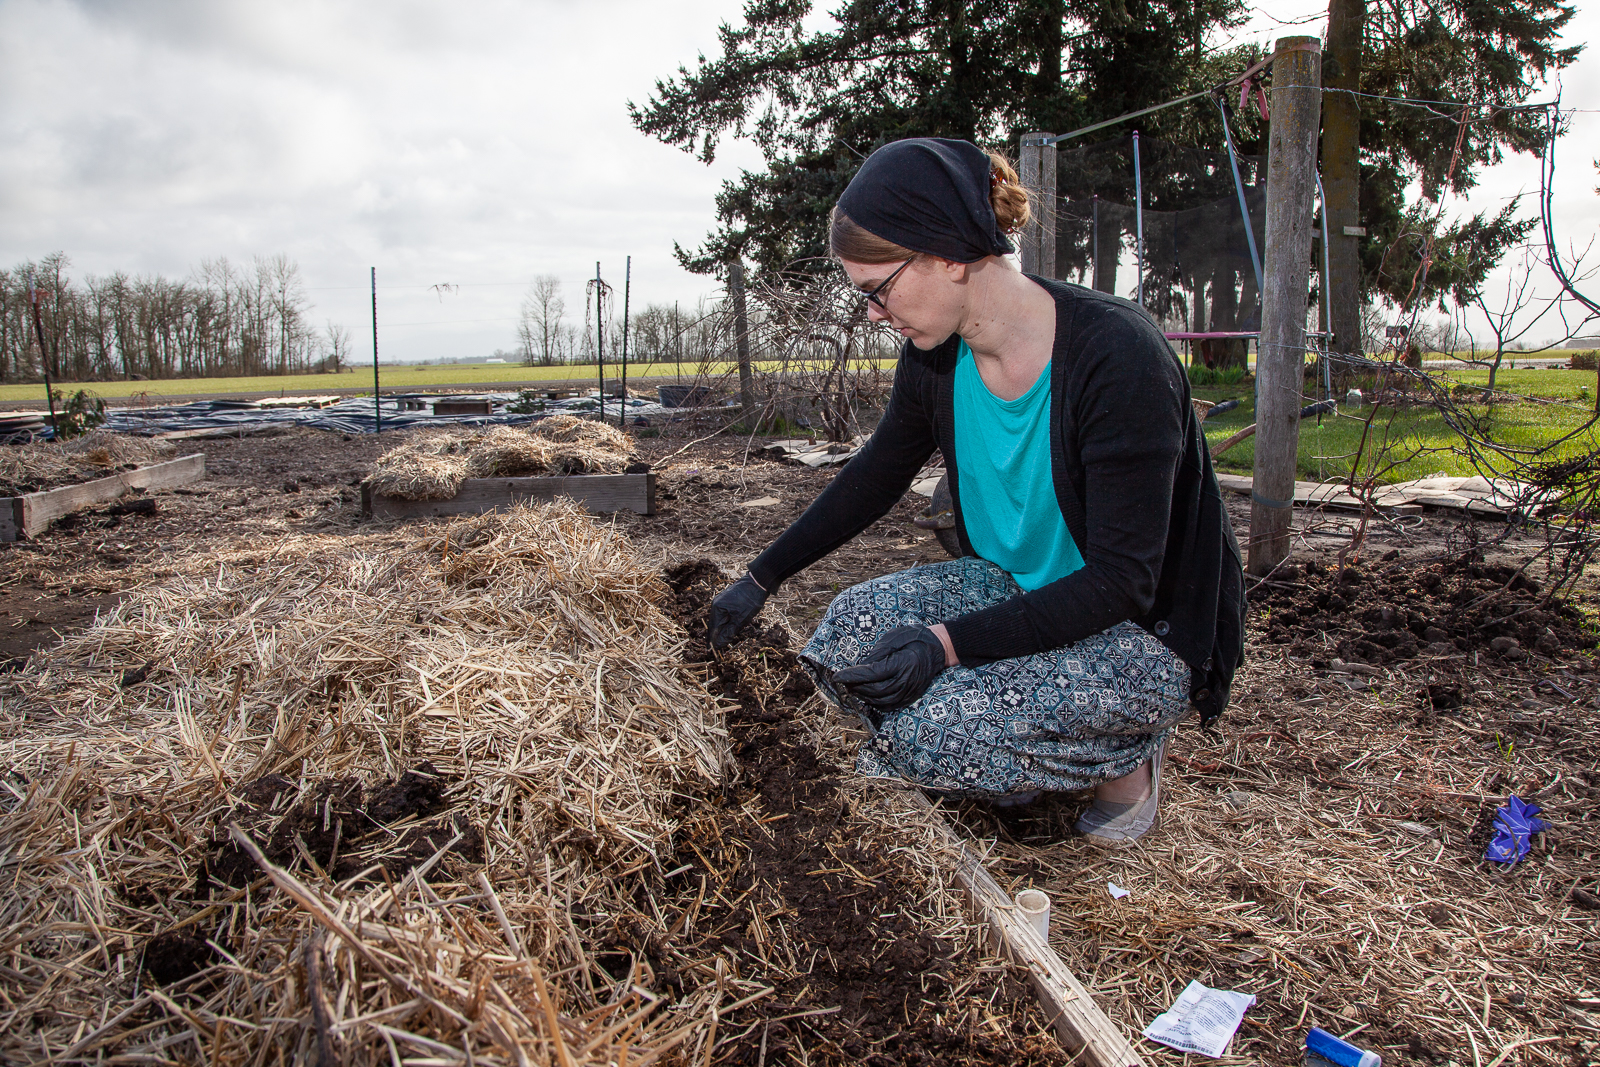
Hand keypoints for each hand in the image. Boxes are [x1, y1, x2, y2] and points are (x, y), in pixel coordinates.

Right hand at [709, 573, 766, 648]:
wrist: (759, 581)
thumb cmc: (750, 600)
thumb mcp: (741, 619)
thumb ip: (729, 632)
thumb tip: (718, 644)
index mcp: (717, 609)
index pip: (713, 629)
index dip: (712, 641)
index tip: (711, 652)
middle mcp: (716, 604)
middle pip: (714, 625)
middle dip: (716, 636)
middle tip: (717, 648)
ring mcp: (721, 601)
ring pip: (719, 620)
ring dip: (722, 630)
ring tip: (723, 640)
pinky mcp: (727, 600)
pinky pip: (723, 614)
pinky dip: (726, 622)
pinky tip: (728, 628)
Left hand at [832, 625, 947, 709]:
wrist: (938, 648)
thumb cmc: (914, 638)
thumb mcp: (893, 639)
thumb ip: (876, 655)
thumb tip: (859, 668)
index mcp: (902, 664)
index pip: (871, 674)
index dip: (852, 676)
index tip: (837, 676)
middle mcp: (906, 681)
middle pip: (874, 690)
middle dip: (855, 687)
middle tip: (843, 681)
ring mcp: (910, 692)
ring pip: (880, 701)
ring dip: (863, 696)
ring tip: (852, 688)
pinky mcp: (911, 697)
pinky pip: (890, 706)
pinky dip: (875, 704)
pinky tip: (867, 696)